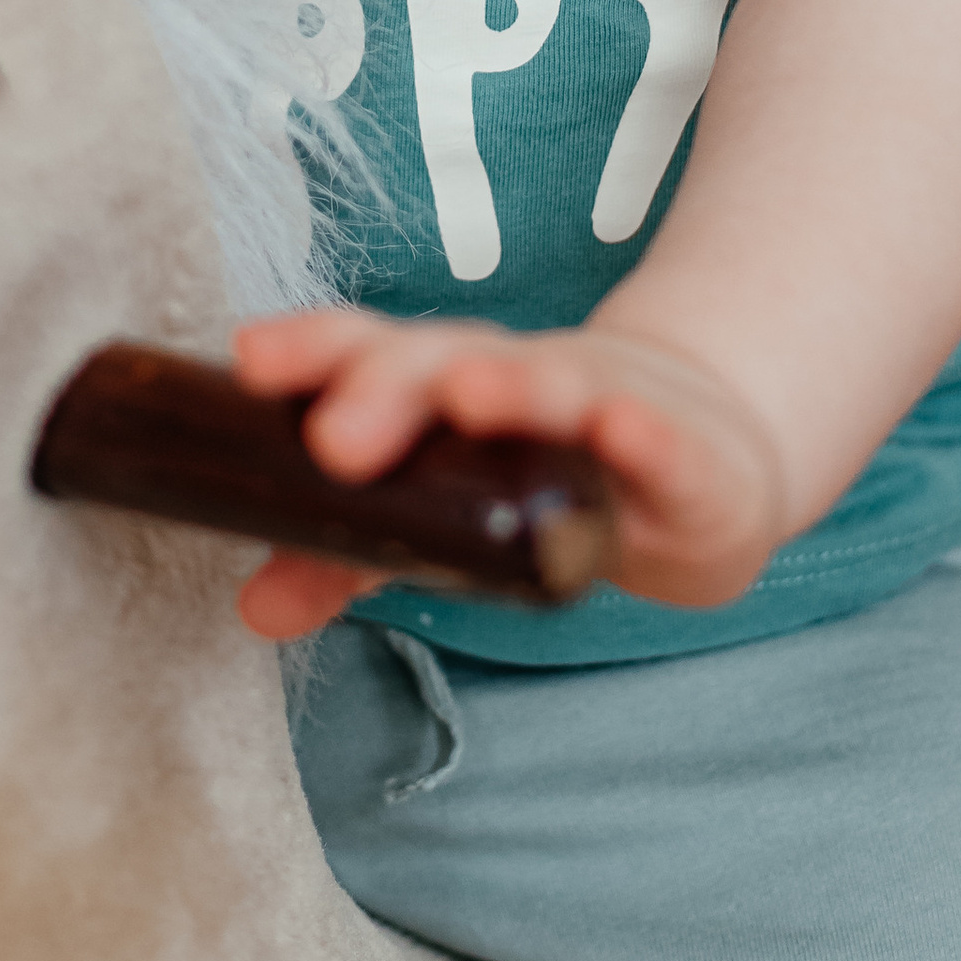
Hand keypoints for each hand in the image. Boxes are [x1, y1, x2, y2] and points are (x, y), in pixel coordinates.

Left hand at [229, 308, 790, 637]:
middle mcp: (520, 377)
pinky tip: (621, 428)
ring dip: (512, 385)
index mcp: (448, 384)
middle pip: (448, 362)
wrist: (709, 447)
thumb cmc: (555, 473)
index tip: (251, 362)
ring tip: (469, 395)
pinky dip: (642, 431)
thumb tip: (255, 608)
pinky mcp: (689, 458)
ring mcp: (610, 405)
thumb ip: (350, 557)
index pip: (372, 355)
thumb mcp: (449, 515)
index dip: (314, 352)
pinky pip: (665, 442)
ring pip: (555, 383)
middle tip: (335, 435)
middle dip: (389, 386)